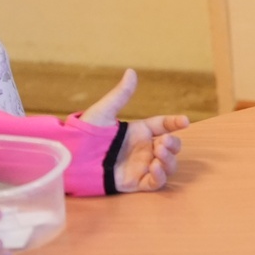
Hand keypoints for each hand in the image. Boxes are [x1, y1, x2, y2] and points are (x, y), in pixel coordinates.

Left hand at [79, 70, 189, 191]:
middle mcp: (143, 148)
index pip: (164, 125)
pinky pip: (156, 182)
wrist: (70, 159)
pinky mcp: (135, 182)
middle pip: (172, 146)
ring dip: (170, 159)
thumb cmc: (83, 134)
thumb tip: (131, 71)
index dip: (176, 122)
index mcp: (138, 131)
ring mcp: (141, 166)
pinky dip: (160, 176)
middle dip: (174, 143)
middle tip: (163, 142)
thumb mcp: (103, 112)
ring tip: (159, 153)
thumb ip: (120, 95)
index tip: (185, 121)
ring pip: (168, 165)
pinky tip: (154, 167)